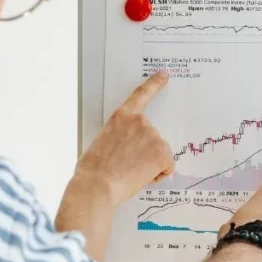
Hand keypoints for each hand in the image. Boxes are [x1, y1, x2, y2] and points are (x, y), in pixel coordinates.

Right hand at [73, 72, 174, 205]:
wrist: (97, 186)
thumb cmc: (93, 170)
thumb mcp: (103, 142)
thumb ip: (120, 137)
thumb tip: (128, 149)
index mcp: (121, 117)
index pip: (140, 95)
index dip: (154, 84)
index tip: (164, 75)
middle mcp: (140, 122)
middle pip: (152, 137)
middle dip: (145, 152)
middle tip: (127, 165)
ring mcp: (153, 136)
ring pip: (159, 153)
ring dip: (150, 164)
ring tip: (130, 172)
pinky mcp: (162, 152)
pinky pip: (167, 166)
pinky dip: (158, 174)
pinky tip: (142, 177)